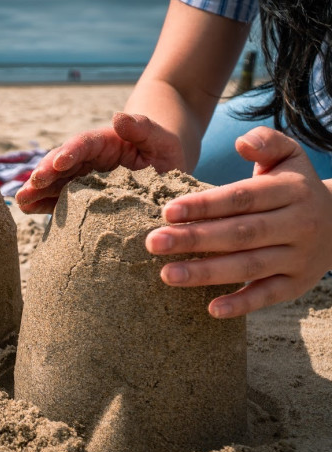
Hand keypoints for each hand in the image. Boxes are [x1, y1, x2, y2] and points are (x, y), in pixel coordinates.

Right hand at [16, 112, 185, 212]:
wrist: (164, 168)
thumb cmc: (165, 152)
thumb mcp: (161, 138)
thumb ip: (142, 127)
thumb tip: (118, 116)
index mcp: (106, 141)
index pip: (84, 143)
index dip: (70, 152)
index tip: (58, 162)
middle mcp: (89, 158)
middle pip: (62, 162)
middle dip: (45, 173)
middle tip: (31, 184)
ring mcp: (83, 176)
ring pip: (56, 181)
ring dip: (37, 189)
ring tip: (21, 200)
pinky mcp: (82, 195)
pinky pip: (60, 198)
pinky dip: (44, 203)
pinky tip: (30, 210)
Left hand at [146, 126, 331, 317]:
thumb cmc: (294, 187)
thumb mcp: (289, 157)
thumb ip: (267, 143)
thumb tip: (241, 141)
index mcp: (290, 191)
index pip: (242, 198)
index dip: (204, 205)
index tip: (167, 212)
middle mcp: (298, 225)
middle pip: (239, 234)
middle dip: (194, 239)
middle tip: (153, 243)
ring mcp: (298, 257)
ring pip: (248, 267)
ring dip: (206, 273)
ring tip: (166, 274)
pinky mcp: (296, 284)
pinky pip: (267, 296)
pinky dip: (241, 304)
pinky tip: (210, 309)